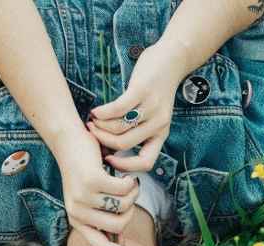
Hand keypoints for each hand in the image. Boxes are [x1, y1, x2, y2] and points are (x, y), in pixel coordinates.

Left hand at [54, 128, 149, 245]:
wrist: (69, 141)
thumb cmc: (85, 170)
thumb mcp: (92, 199)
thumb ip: (104, 219)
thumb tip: (121, 243)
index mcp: (77, 221)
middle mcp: (77, 213)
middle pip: (120, 225)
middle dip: (131, 209)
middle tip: (128, 192)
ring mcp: (83, 197)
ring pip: (124, 206)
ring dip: (132, 192)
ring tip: (125, 180)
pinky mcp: (91, 180)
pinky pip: (124, 189)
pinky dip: (130, 180)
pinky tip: (124, 172)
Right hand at [85, 41, 184, 171]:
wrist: (172, 60)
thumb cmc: (157, 90)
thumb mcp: (154, 116)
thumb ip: (140, 131)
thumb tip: (112, 148)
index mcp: (161, 134)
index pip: (146, 163)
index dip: (125, 166)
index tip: (108, 158)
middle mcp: (158, 124)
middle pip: (123, 144)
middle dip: (102, 140)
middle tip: (92, 132)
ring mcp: (151, 107)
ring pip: (118, 127)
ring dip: (100, 125)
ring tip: (93, 120)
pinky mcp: (142, 91)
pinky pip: (117, 109)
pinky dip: (102, 112)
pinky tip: (95, 111)